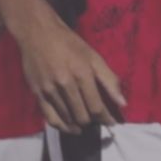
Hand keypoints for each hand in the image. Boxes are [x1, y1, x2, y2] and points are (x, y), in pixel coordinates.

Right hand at [16, 17, 126, 133]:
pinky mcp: (37, 94)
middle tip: (97, 120)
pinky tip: (69, 127)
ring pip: (67, 119)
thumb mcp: (93, 56)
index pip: (96, 107)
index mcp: (82, 73)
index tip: (112, 123)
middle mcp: (65, 84)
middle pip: (82, 117)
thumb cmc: (69, 43)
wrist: (37, 33)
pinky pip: (50, 118)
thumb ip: (109, 80)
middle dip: (93, 122)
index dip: (106, 119)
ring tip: (85, 123)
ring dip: (79, 124)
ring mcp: (49, 90)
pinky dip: (62, 126)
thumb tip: (123, 103)